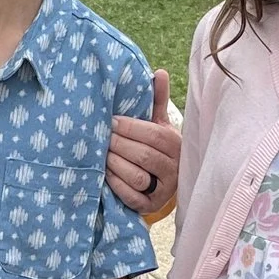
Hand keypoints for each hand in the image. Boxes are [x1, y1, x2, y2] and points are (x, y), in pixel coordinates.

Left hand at [106, 70, 178, 214]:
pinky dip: (117, 185)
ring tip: (102, 155)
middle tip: (102, 137)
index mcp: (176, 145)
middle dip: (120, 145)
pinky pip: (132, 196)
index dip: (131, 127)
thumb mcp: (159, 124)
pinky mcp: (149, 206)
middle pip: (144, 156)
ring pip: (138, 177)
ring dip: (116, 165)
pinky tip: (105, 174)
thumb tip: (159, 72)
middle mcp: (173, 168)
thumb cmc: (156, 147)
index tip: (111, 121)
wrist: (162, 182)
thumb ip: (157, 101)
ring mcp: (163, 189)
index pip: (153, 135)